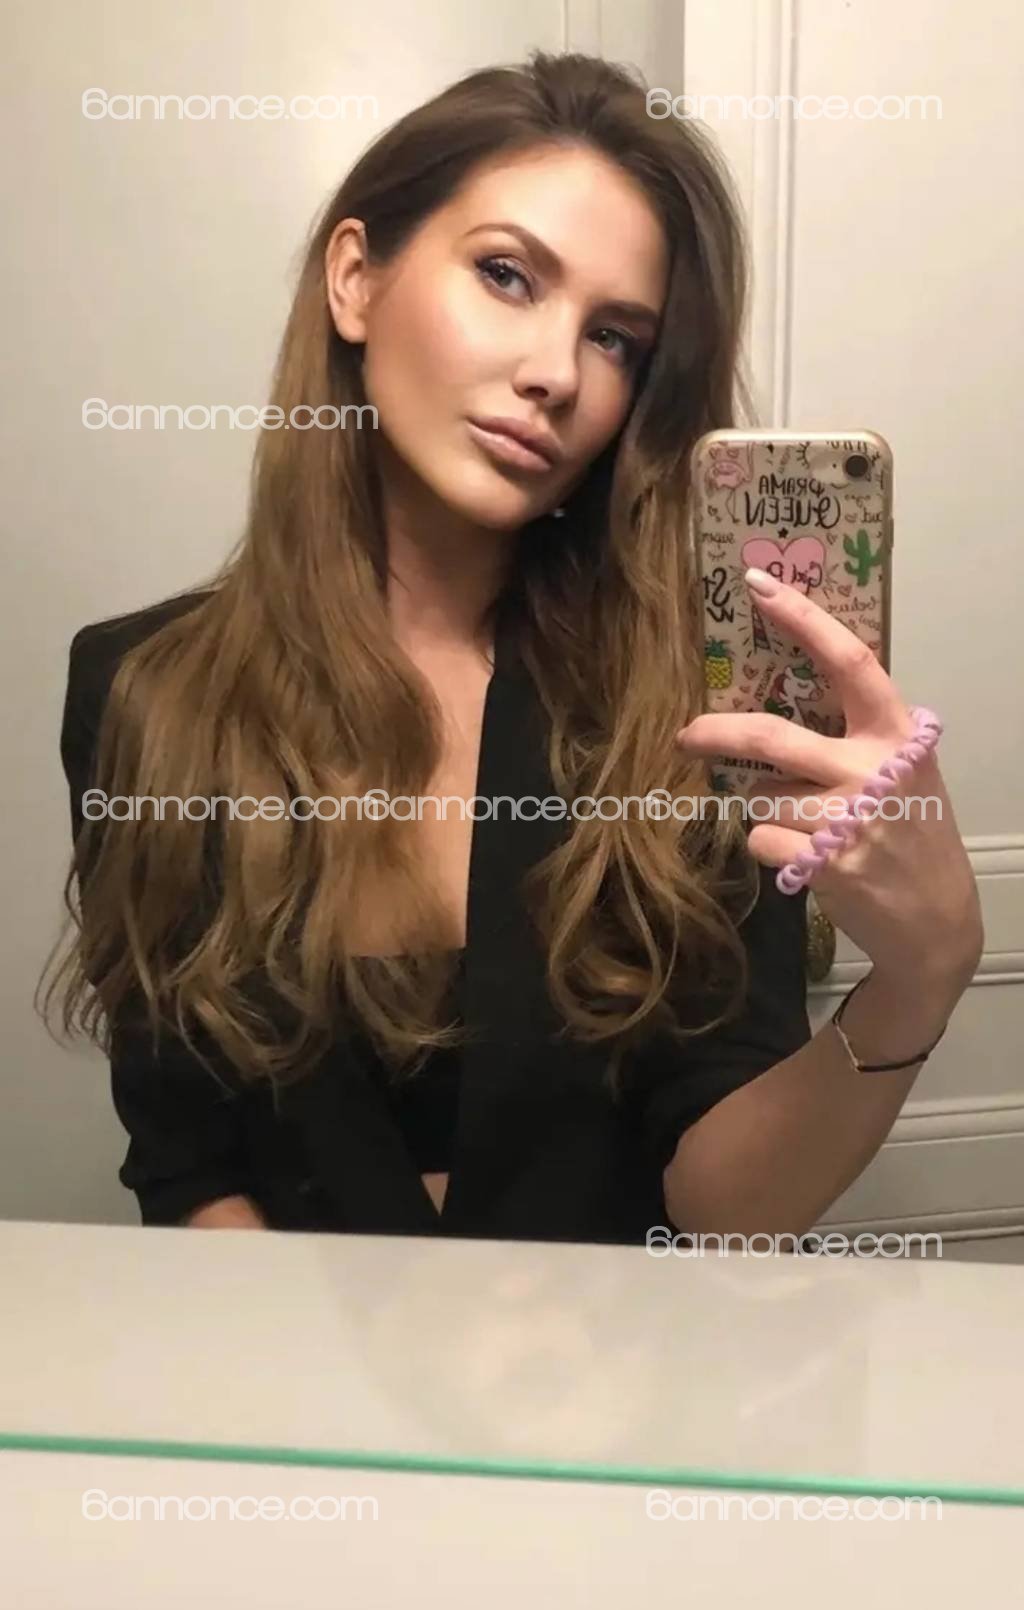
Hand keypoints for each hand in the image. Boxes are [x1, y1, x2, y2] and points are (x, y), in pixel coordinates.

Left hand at [675, 570, 983, 991]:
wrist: (937, 923)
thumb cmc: (913, 834)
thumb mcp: (905, 772)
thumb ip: (859, 737)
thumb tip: (780, 702)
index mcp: (897, 735)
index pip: (849, 661)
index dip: (804, 619)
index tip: (761, 586)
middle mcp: (873, 771)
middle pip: (771, 736)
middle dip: (716, 733)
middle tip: (686, 734)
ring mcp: (848, 819)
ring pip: (759, 797)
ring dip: (763, 809)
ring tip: (804, 826)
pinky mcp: (824, 865)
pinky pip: (760, 839)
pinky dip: (768, 847)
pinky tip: (803, 858)